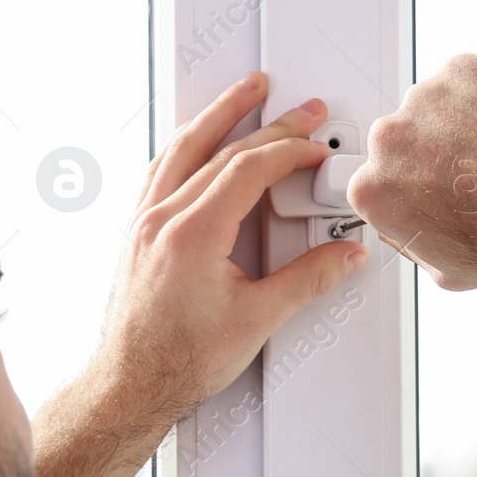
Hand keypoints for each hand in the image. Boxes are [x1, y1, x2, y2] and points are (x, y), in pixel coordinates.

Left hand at [97, 71, 369, 417]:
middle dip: (269, 125)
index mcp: (192, 234)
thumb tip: (345, 256)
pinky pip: (160, 170)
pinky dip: (186, 146)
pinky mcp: (135, 233)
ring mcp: (142, 222)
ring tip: (246, 92)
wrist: (131, 384)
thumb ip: (309, 279)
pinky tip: (196, 141)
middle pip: (220, 149)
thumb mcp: (258, 319)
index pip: (249, 168)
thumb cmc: (178, 360)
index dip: (290, 151)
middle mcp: (161, 219)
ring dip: (218, 115)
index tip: (317, 150)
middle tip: (302, 110)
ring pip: (182, 149)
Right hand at [347, 53, 476, 290]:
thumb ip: (413, 242)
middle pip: (403, 142)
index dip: (408, 191)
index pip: (377, 183)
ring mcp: (426, 99)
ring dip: (460, 125)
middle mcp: (390, 139)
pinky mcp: (463, 70)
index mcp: (374, 189)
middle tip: (471, 179)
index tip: (429, 195)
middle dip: (431, 156)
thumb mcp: (447, 271)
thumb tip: (414, 228)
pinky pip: (469, 81)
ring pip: (436, 108)